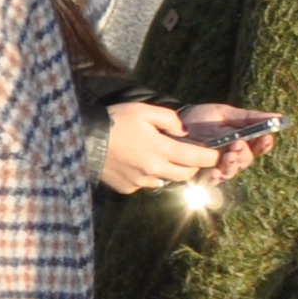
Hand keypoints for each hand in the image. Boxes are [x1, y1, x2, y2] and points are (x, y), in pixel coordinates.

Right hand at [97, 100, 211, 194]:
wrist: (82, 139)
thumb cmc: (114, 120)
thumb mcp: (144, 110)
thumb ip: (170, 119)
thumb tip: (184, 132)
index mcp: (161, 149)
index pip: (197, 159)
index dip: (211, 157)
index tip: (215, 154)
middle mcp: (154, 169)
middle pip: (185, 175)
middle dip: (191, 166)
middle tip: (187, 155)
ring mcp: (140, 181)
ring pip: (165, 180)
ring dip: (167, 171)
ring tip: (156, 158)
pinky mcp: (127, 188)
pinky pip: (144, 184)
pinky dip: (145, 176)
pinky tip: (134, 164)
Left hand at [175, 102, 278, 183]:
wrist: (172, 125)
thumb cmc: (202, 118)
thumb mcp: (225, 114)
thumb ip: (249, 118)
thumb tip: (279, 117)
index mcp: (243, 140)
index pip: (260, 146)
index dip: (265, 144)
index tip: (266, 138)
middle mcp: (233, 156)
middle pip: (246, 160)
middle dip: (244, 154)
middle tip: (237, 145)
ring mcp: (218, 166)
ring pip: (232, 171)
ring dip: (232, 165)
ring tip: (227, 155)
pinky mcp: (202, 174)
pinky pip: (212, 181)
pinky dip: (215, 178)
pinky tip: (214, 173)